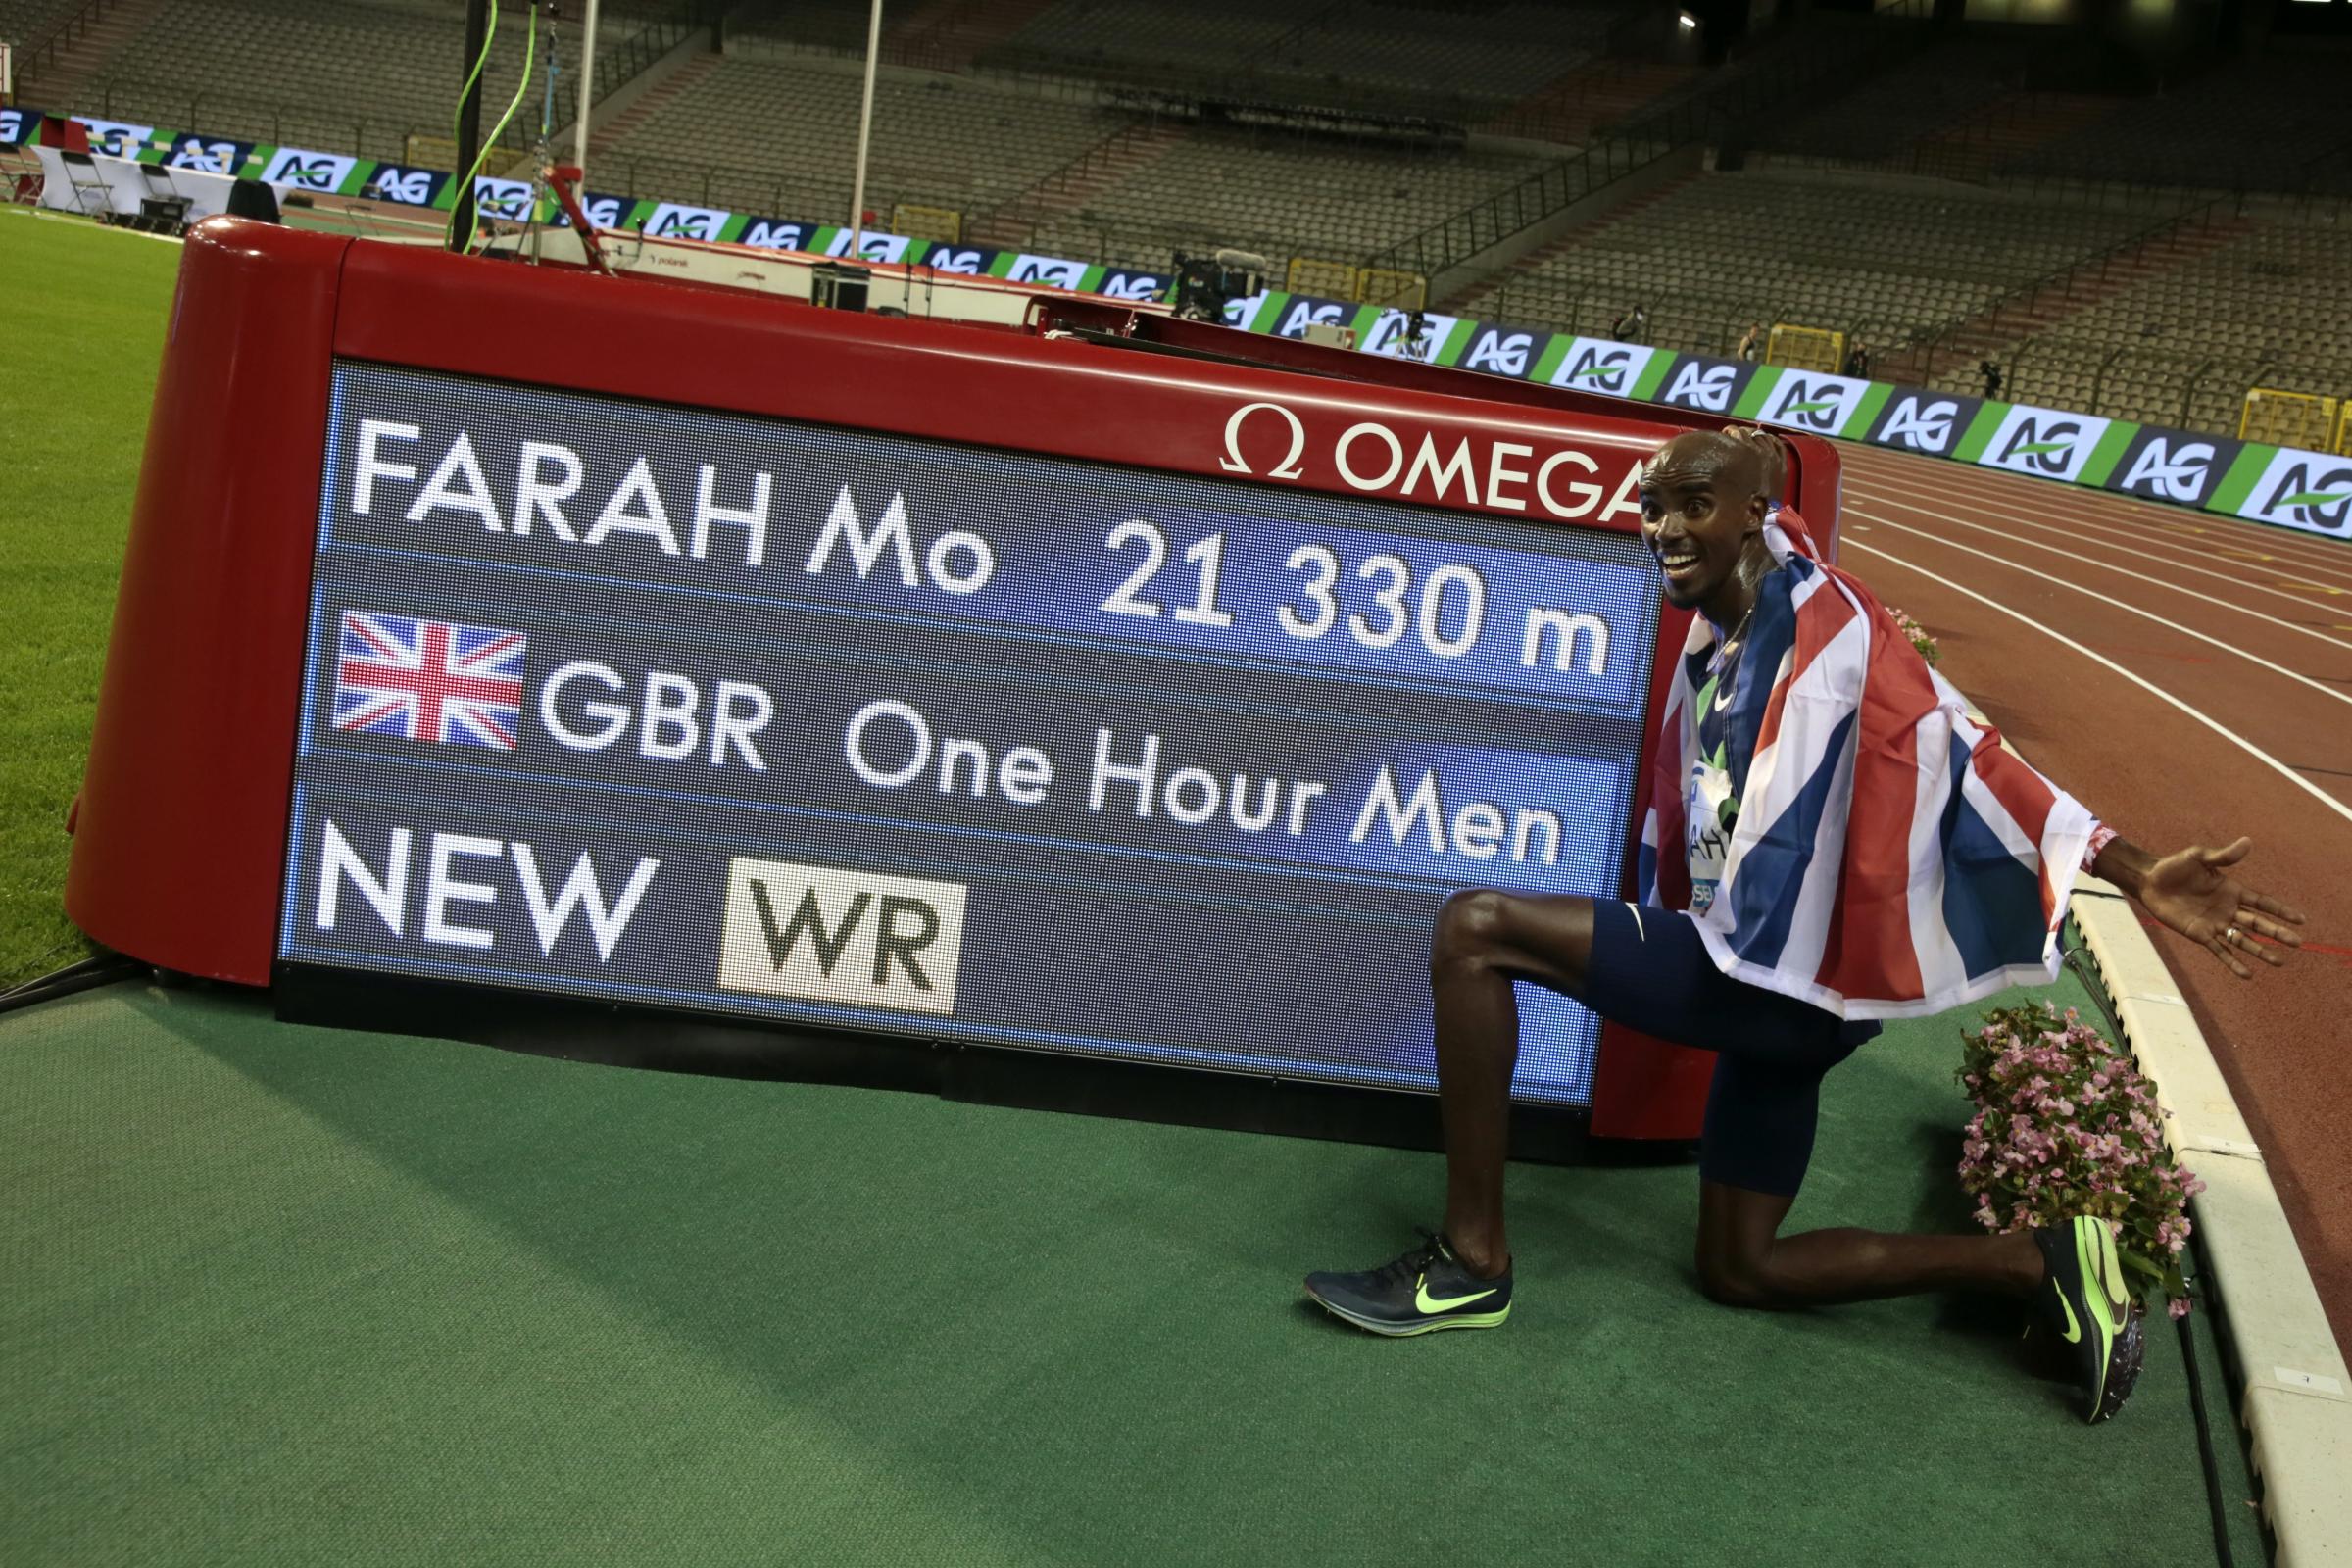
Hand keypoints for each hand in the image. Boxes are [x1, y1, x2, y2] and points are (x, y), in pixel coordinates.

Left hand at [2137, 838, 2305, 978]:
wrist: (2150, 881)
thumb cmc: (2175, 866)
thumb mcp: (2200, 857)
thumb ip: (2223, 856)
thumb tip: (2247, 842)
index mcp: (2232, 890)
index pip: (2263, 902)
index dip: (2281, 911)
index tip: (2301, 920)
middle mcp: (2228, 909)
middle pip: (2258, 924)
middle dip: (2277, 933)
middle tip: (2298, 943)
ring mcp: (2215, 923)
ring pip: (2243, 940)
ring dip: (2260, 951)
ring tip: (2279, 962)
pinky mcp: (2200, 934)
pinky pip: (2219, 951)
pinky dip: (2233, 962)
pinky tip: (2247, 974)